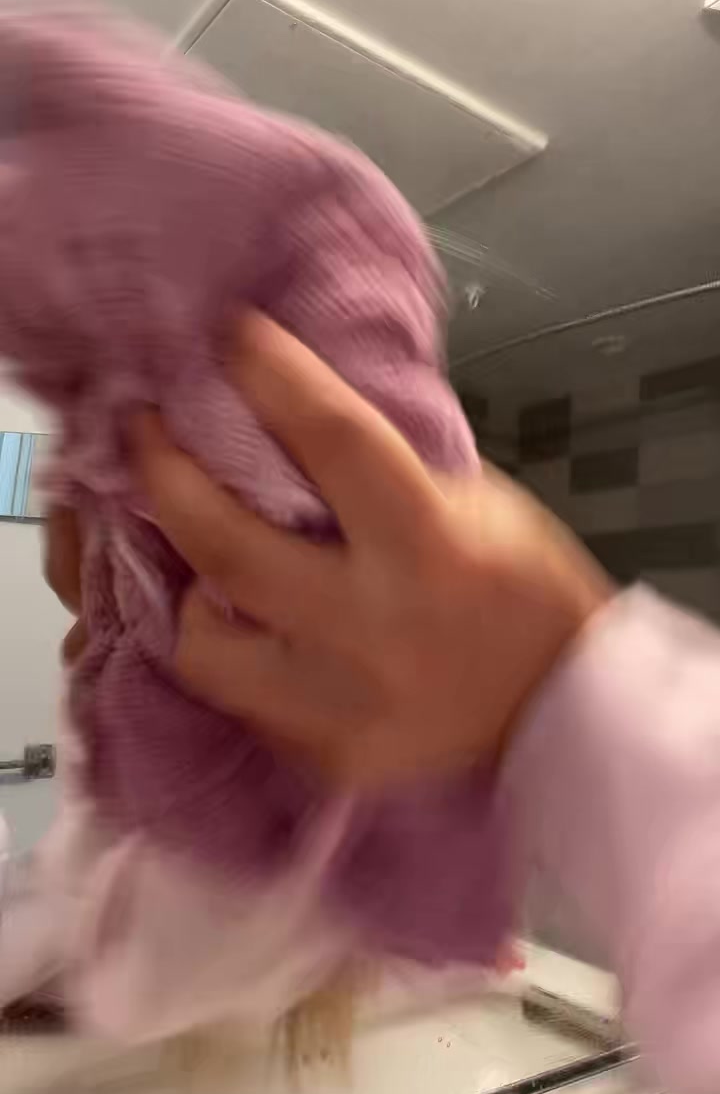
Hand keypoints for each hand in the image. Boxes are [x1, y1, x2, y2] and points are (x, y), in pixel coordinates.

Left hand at [134, 315, 611, 786]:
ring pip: (208, 647)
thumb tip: (298, 427)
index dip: (272, 376)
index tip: (230, 337)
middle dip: (167, 477)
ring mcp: (344, 703)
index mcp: (427, 544)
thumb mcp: (477, 505)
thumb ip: (388, 472)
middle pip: (230, 547)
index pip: (333, 438)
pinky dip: (240, 657)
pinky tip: (256, 633)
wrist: (564, 712)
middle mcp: (374, 627)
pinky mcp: (330, 756)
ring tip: (191, 565)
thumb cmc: (525, 590)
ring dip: (186, 590)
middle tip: (143, 431)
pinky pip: (246, 701)